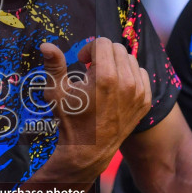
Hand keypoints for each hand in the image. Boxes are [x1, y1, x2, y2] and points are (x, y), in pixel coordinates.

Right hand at [40, 37, 151, 175]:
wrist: (89, 150)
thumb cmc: (71, 119)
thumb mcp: (57, 92)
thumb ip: (54, 65)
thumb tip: (46, 44)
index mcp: (105, 77)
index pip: (102, 43)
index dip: (88, 48)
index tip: (82, 61)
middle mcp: (126, 82)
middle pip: (117, 48)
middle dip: (102, 54)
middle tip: (91, 69)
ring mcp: (139, 92)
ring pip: (131, 59)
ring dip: (116, 63)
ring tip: (103, 78)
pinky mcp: (145, 101)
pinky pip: (141, 74)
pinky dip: (129, 75)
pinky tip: (116, 87)